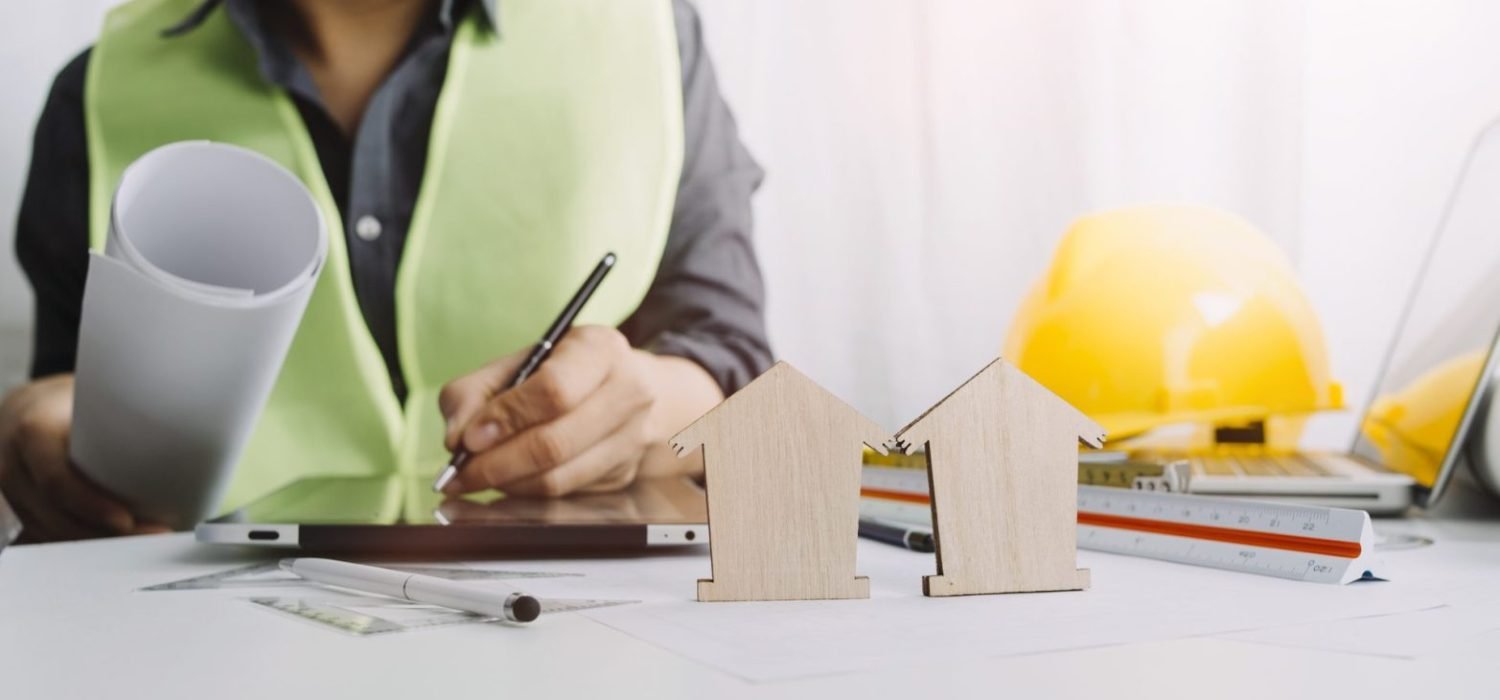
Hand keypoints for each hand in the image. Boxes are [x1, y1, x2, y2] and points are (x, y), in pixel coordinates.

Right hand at [0, 375, 165, 541]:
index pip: (56, 480)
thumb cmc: (69, 402)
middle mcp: (13, 465)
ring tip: (142, 542)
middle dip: (103, 534)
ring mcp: (8, 493)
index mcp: (32, 433)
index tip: (126, 520)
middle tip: (153, 535)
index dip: (90, 505)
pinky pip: (43, 537)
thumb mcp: (89, 394)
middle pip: (55, 516)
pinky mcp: (15, 511)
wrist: (26, 408)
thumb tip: (200, 418)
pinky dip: (78, 544)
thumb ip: (125, 409)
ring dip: (94, 545)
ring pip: (49, 533)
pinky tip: (111, 546)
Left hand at [438, 325, 720, 496]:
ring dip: (507, 485)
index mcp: (600, 350)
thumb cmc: (564, 371)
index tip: (468, 439)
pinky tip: (505, 483)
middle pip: (556, 443)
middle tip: (460, 473)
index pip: (554, 391)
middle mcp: (628, 392)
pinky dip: (524, 495)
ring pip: (558, 479)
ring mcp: (632, 438)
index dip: (506, 419)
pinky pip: (563, 496)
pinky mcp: (623, 473)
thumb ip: (474, 392)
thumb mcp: (518, 362)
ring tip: (476, 479)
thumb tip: (457, 441)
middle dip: (497, 464)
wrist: (627, 388)